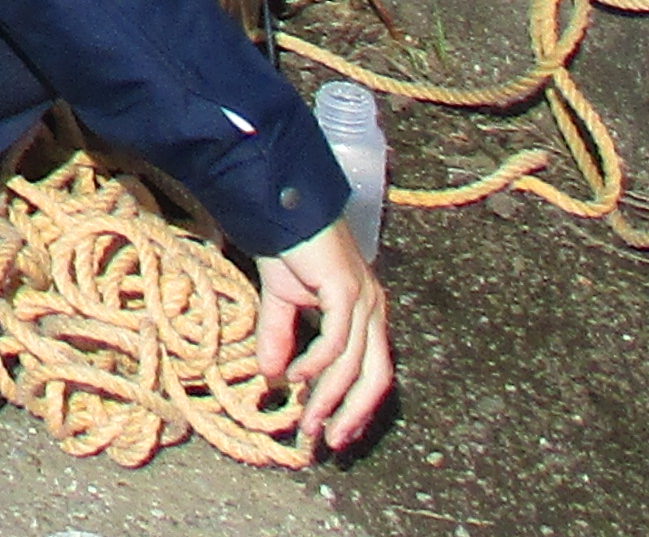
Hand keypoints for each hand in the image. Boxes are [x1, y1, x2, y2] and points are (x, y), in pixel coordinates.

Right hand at [251, 221, 394, 458]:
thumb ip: (281, 338)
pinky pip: (336, 340)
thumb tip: (271, 378)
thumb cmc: (288, 248)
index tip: (340, 434)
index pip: (375, 370)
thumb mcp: (282, 301)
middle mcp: (374, 308)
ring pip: (355, 364)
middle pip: (377, 377)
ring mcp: (364, 299)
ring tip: (308, 420)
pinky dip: (317, 365)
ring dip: (330, 398)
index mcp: (367, 312)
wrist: (281, 207)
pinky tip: (295, 377)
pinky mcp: (346, 290)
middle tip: (330, 441)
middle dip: (353, 413)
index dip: (360, 405)